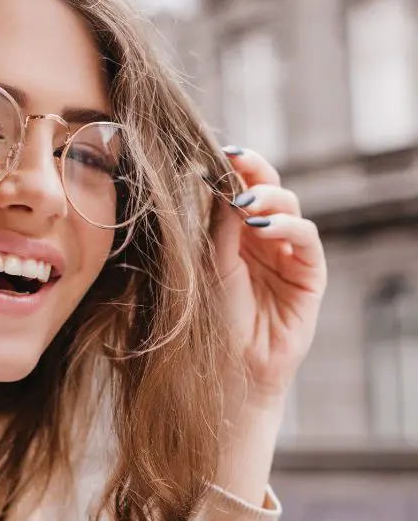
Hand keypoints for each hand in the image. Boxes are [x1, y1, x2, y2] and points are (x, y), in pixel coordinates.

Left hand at [210, 147, 327, 404]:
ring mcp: (288, 253)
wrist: (233, 368)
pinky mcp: (310, 273)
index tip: (220, 152)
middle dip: (256, 170)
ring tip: (248, 202)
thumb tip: (222, 182)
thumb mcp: (210, 265)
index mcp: (233, 233)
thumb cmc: (214, 321)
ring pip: (290, 206)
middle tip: (238, 161)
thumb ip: (218, 226)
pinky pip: (307, 238)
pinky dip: (289, 226)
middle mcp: (263, 238)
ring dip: (270, 197)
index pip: (239, 188)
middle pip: (268, 188)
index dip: (234, 168)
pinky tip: (267, 227)